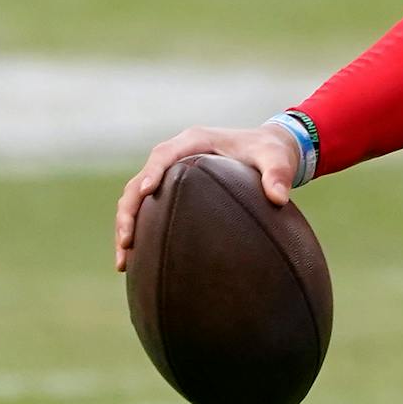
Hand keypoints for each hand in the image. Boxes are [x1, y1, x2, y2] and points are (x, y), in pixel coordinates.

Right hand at [114, 125, 299, 271]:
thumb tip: (279, 198)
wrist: (269, 149)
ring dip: (126, 226)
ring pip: (135, 198)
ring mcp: (170, 173)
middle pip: (139, 181)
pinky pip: (146, 210)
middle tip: (126, 242)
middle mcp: (177, 155)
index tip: (145, 192)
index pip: (163, 155)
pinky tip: (135, 261)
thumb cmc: (271, 152)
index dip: (151, 172)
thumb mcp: (278, 159)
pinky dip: (138, 232)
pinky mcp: (171, 190)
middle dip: (128, 211)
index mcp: (195, 141)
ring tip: (124, 262)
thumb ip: (278, 174)